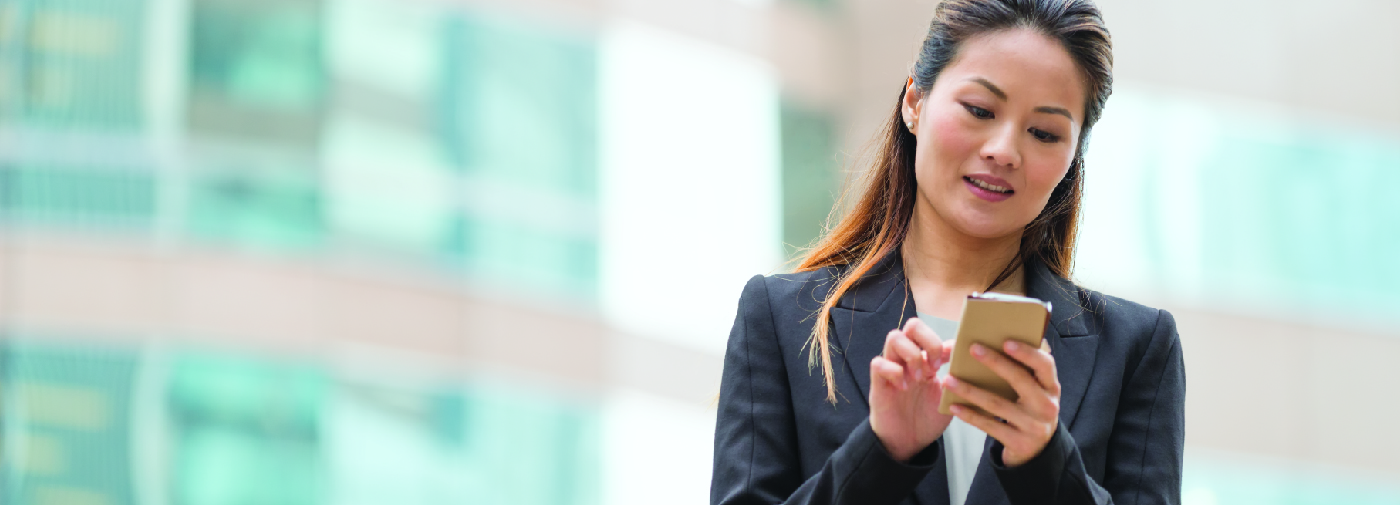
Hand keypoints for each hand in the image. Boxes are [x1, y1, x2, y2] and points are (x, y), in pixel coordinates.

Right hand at [869, 318, 953, 461]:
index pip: (933, 333)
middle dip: (928, 341)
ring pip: (894, 337)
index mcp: (926, 359)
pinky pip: (879, 363)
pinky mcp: (878, 382)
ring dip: (911, 355)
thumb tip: (967, 358)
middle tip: (935, 365)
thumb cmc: (927, 418)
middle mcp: (908, 359)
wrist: (908, 443)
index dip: (945, 342)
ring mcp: (892, 368)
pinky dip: (894, 372)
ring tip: (919, 377)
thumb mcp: (948, 397)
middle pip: (912, 325)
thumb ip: (957, 378)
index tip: (954, 360)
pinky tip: (903, 388)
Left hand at [945, 339, 1059, 466]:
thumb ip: (1027, 368)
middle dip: (995, 363)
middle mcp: (1047, 406)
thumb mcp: (1037, 390)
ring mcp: (1034, 426)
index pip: (1045, 365)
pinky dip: (970, 415)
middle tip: (973, 348)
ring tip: (948, 379)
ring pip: (997, 404)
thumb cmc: (1031, 408)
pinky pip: (989, 426)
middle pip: (1020, 380)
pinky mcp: (1019, 442)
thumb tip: (1005, 336)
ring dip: (970, 390)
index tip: (1005, 341)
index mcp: (1051, 387)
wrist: (1037, 449)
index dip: (1027, 353)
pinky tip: (953, 406)